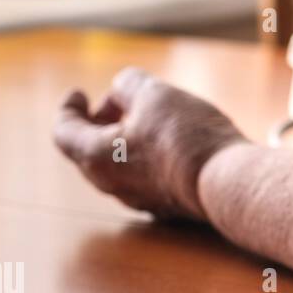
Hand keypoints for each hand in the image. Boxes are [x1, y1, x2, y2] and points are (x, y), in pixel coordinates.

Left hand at [53, 67, 245, 221]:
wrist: (228, 183)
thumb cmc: (186, 138)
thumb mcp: (154, 95)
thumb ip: (129, 85)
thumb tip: (123, 90)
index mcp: (96, 156)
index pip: (64, 132)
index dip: (68, 108)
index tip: (78, 93)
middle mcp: (112, 184)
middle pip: (90, 150)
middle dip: (100, 122)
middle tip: (119, 104)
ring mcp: (141, 200)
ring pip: (120, 166)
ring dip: (126, 140)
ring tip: (151, 119)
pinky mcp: (169, 207)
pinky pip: (147, 179)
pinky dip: (149, 158)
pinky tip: (175, 143)